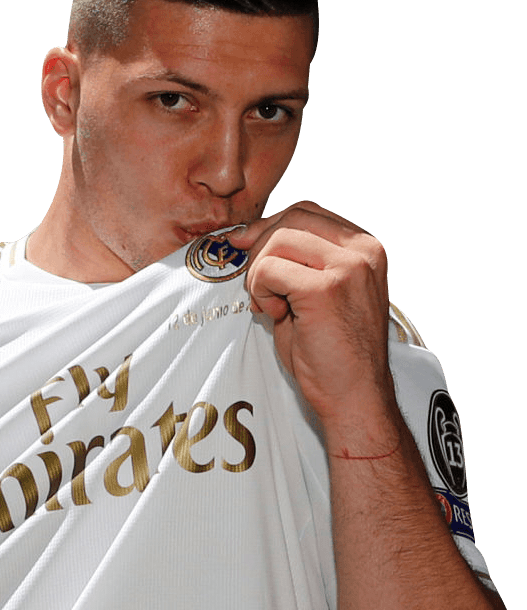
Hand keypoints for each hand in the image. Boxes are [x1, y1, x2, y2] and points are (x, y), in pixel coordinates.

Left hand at [228, 203, 396, 429]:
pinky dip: (261, 291)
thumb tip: (249, 241)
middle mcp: (362, 251)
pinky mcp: (325, 290)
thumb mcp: (319, 296)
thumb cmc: (333, 356)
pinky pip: (270, 270)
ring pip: (279, 240)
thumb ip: (297, 264)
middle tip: (253, 285)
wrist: (354, 397)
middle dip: (259, 247)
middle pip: (292, 218)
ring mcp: (347, 267)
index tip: (245, 246)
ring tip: (270, 306)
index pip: (307, 213)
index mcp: (365, 248)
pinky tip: (275, 314)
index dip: (270, 226)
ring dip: (260, 274)